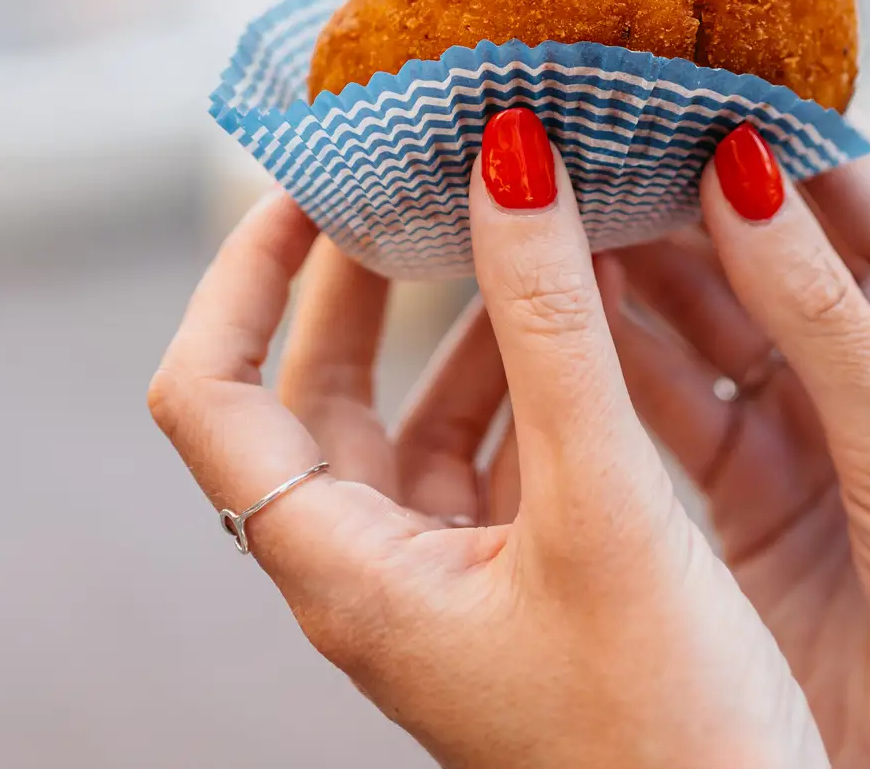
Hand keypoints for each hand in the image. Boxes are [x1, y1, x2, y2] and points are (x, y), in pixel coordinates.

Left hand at [148, 109, 827, 768]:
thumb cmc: (659, 736)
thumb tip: (506, 159)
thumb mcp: (604, 507)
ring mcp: (446, 585)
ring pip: (416, 419)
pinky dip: (532, 377)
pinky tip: (597, 318)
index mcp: (345, 571)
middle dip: (354, 277)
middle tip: (414, 172)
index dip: (237, 276)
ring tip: (525, 218)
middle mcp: (374, 575)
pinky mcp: (522, 591)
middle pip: (313, 394)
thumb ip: (554, 329)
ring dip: (462, 319)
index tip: (309, 182)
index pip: (211, 397)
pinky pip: (497, 456)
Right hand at [601, 128, 869, 768]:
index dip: (753, 117)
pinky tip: (547, 311)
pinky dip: (604, 361)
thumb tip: (740, 162)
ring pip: (692, 314)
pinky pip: (660, 404)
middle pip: (748, 235)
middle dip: (664, 182)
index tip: (656, 63)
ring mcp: (797, 423)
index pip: (840, 175)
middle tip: (566, 126)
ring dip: (623, 263)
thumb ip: (822, 314)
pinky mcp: (738, 497)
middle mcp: (864, 351)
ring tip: (538, 201)